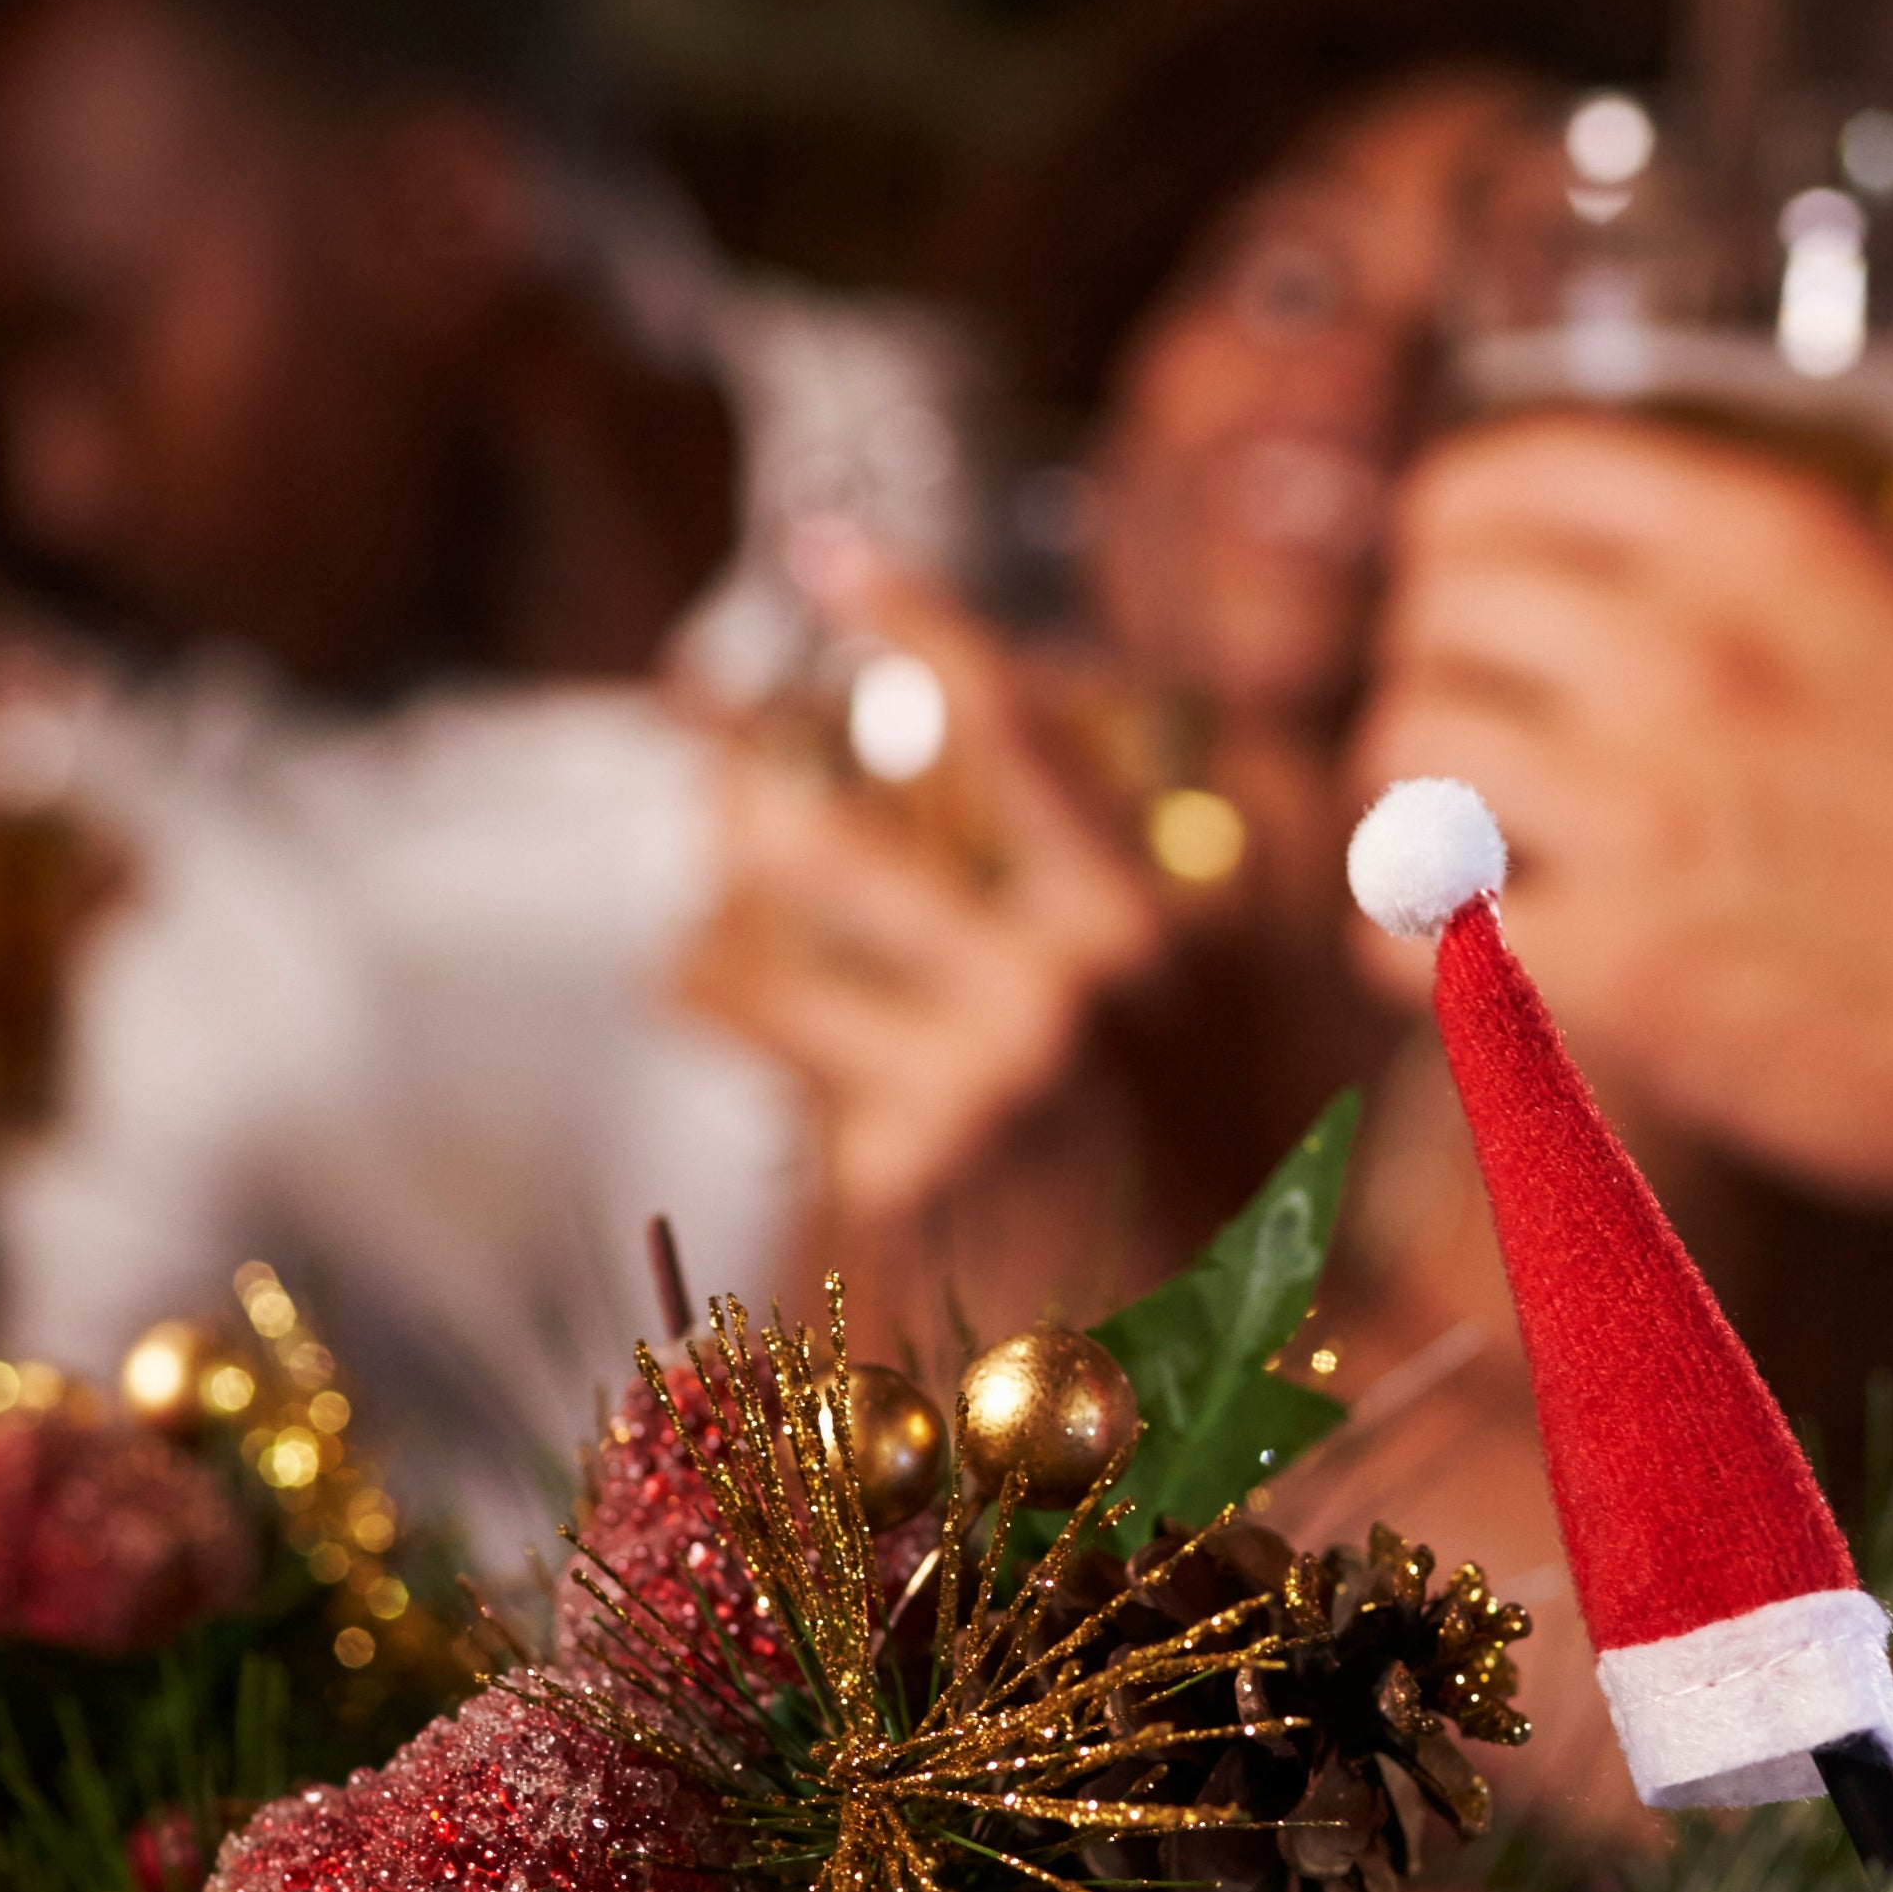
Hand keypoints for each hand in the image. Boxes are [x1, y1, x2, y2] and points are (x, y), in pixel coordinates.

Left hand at [678, 533, 1164, 1230]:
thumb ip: (1133, 847)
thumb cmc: (1192, 1150)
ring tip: (709, 930)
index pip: (1007, 727)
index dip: (913, 621)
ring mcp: (967, 1080)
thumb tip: (1039, 693)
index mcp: (1129, 919)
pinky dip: (726, 1012)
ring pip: (756, 949)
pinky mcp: (898, 1166)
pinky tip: (725, 1009)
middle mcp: (1052, 989)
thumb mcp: (1206, 982)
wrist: (1183, 1339)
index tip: (826, 552)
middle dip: (729, 772)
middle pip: (829, 831)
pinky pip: (760, 1050)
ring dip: (713, 927)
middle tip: (685, 720)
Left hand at [1355, 417, 1892, 1274]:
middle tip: (1482, 720)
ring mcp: (1647, 819)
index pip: (1502, 470)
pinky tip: (1476, 950)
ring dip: (1420, 796)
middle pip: (1431, 610)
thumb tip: (1852, 579)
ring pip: (1401, 756)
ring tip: (1476, 837)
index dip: (1459, 523)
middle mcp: (1688, 656)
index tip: (1470, 572)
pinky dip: (1414, 938)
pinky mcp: (1629, 981)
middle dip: (1439, 659)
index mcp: (1784, 540)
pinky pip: (1405, 928)